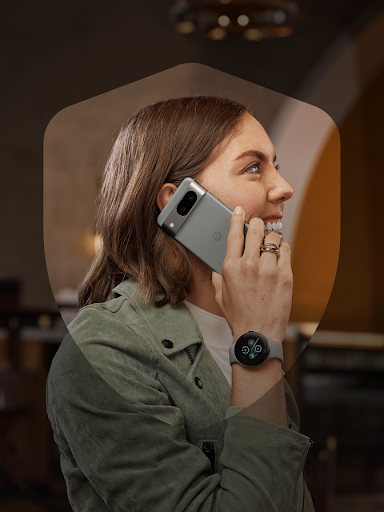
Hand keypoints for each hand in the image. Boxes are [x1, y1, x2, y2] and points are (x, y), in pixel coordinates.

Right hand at [211, 206, 292, 342]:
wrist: (258, 334)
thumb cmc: (238, 316)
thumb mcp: (220, 294)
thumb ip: (218, 275)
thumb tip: (218, 264)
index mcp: (230, 267)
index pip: (234, 234)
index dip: (237, 218)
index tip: (239, 211)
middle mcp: (249, 265)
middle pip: (256, 230)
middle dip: (257, 224)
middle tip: (257, 226)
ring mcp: (269, 269)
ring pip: (273, 238)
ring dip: (271, 239)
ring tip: (269, 245)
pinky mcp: (286, 276)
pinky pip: (286, 250)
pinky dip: (282, 249)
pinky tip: (278, 255)